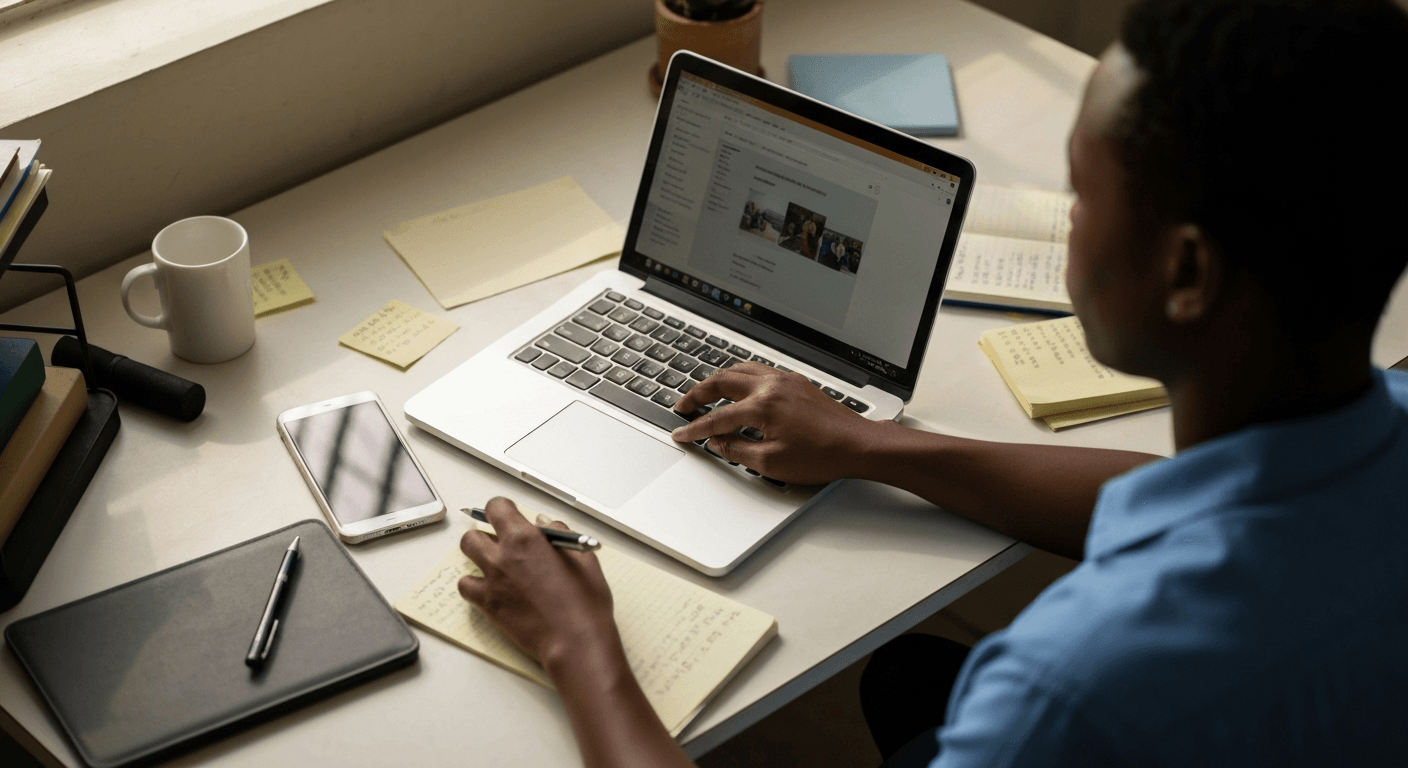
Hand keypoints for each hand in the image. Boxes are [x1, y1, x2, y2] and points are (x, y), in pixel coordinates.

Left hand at [457, 497, 617, 669]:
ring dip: (477, 556)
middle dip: (485, 534)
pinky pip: (465, 586)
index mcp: (526, 539)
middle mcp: (504, 556)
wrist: (575, 640)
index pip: (497, 508)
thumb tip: (545, 524)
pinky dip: (473, 585)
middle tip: (500, 543)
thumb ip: (560, 534)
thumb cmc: (584, 602)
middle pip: (474, 533)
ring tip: (494, 564)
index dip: (502, 510)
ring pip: (467, 555)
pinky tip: (489, 588)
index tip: (508, 516)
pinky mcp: (488, 604)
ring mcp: (492, 580)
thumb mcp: (582, 558)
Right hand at [670, 362, 877, 484]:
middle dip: (698, 394)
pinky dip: (741, 376)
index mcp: (762, 407)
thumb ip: (738, 451)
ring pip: (740, 370)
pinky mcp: (797, 382)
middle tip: (684, 406)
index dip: (695, 428)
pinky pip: (760, 371)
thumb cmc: (822, 455)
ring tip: (705, 393)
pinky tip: (739, 387)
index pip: (717, 418)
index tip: (681, 434)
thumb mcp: (772, 463)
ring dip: (718, 380)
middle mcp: (771, 387)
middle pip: (722, 381)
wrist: (858, 445)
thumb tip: (719, 444)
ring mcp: (785, 381)